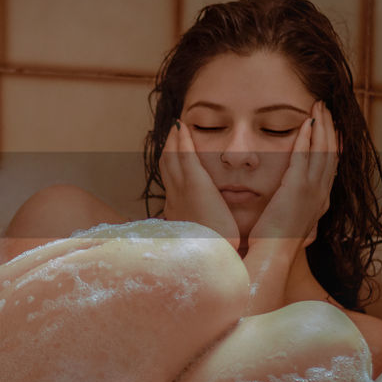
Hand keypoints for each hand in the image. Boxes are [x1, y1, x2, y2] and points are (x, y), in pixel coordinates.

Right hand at [159, 120, 240, 248]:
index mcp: (178, 212)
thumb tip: (216, 232)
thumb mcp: (206, 240)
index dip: (170, 166)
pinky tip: (185, 126)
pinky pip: (185, 155)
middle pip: (166, 166)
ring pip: (171, 157)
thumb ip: (207, 231)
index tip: (173, 154)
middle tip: (172, 133)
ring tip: (177, 126)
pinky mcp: (194, 183)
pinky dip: (183, 139)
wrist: (212, 255)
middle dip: (168, 148)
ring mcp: (181, 189)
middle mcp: (174, 198)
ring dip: (173, 140)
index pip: (171, 183)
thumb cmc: (214, 253)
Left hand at [249, 101, 338, 246]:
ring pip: (323, 150)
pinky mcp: (297, 188)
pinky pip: (305, 155)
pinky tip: (306, 121)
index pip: (331, 168)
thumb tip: (290, 209)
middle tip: (327, 109)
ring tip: (320, 107)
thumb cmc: (272, 245)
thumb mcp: (289, 225)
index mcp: (319, 203)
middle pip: (332, 154)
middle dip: (330, 129)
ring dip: (322, 126)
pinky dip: (307, 136)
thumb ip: (292, 212)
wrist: (270, 257)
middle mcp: (321, 195)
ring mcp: (312, 191)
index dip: (333, 146)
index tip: (333, 129)